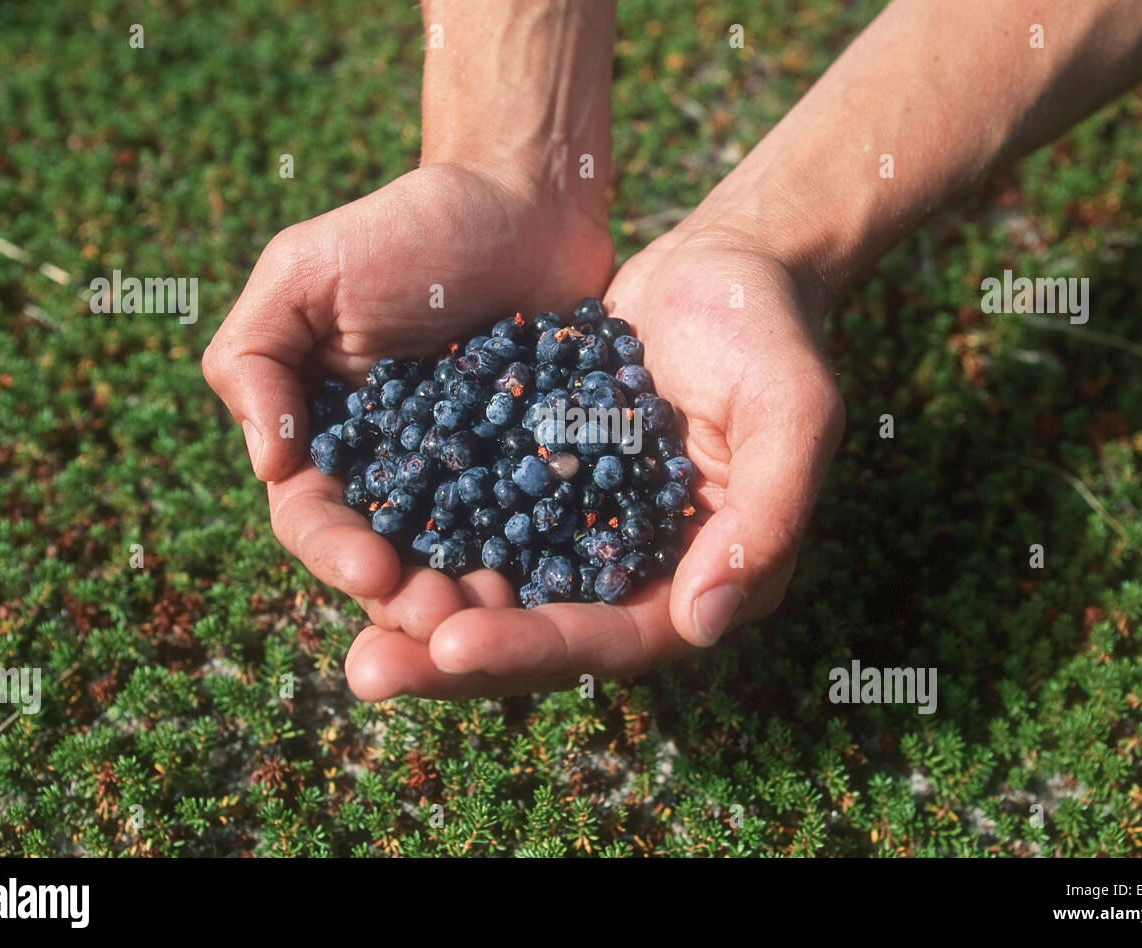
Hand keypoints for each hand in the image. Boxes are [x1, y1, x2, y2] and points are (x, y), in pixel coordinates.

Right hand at [202, 162, 612, 623]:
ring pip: (461, 562)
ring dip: (471, 598)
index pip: (312, 516)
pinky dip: (542, 563)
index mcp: (328, 441)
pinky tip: (560, 586)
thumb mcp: (304, 272)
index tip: (372, 567)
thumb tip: (265, 468)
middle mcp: (395, 476)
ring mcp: (471, 481)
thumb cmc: (407, 229)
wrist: (526, 201)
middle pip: (388, 560)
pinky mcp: (538, 474)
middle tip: (441, 617)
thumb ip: (256, 357)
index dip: (334, 551)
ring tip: (499, 614)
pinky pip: (537, 530)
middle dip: (407, 597)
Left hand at [343, 228, 844, 699]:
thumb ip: (766, 518)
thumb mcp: (792, 415)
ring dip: (426, 617)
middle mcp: (640, 573)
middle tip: (366, 671)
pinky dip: (427, 546)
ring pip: (501, 595)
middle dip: (453, 658)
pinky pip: (480, 530)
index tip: (451, 646)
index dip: (533, 648)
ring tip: (349, 634)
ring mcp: (586, 533)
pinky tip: (361, 548)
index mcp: (706, 578)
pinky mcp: (543, 488)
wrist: (727, 269)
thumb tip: (702, 625)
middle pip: (542, 637)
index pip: (614, 639)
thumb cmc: (772, 335)